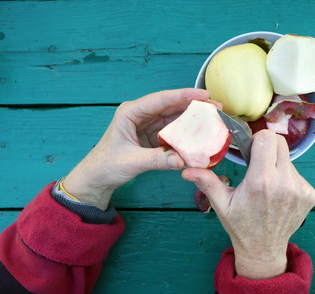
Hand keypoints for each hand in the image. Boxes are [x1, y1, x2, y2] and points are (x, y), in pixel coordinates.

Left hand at [63, 88, 208, 209]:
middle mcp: (140, 114)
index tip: (203, 96)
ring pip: (174, 116)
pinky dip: (187, 131)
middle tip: (216, 107)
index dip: (183, 96)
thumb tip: (183, 160)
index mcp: (130, 112)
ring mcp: (147, 123)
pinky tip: (201, 132)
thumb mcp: (132, 162)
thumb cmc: (106, 165)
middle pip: (171, 105)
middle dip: (194, 105)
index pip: (160, 100)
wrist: (97, 177)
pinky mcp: (153, 134)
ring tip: (214, 117)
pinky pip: (173, 130)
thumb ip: (158, 160)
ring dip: (193, 117)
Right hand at [182, 130, 314, 278]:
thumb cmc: (240, 225)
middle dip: (268, 147)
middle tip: (258, 162)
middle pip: (281, 143)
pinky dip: (287, 178)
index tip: (251, 150)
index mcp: (260, 181)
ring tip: (267, 184)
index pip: (267, 138)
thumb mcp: (221, 204)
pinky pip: (298, 174)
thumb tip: (187, 171)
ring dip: (277, 165)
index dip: (257, 139)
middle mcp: (284, 182)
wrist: (264, 249)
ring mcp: (300, 189)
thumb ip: (207, 182)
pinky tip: (278, 193)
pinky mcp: (310, 194)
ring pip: (289, 159)